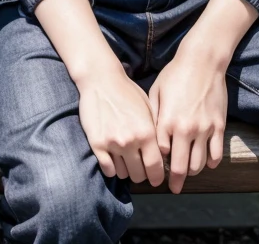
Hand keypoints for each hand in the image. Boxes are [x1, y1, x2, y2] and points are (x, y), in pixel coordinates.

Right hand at [77, 66, 164, 185]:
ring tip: (125, 161)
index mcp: (146, 132)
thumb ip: (155, 131)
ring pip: (123, 174)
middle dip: (141, 174)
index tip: (155, 179)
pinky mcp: (97, 143)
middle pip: (139, 174)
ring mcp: (112, 143)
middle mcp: (130, 141)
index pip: (155, 167)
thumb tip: (162, 153)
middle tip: (139, 168)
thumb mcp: (148, 108)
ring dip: (125, 170)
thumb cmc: (126, 91)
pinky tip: (113, 160)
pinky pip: (107, 169)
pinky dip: (111, 168)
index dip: (156, 177)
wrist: (101, 79)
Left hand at [148, 51, 227, 193]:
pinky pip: (216, 155)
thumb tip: (152, 138)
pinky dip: (211, 162)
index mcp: (166, 121)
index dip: (158, 164)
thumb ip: (153, 117)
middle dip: (176, 181)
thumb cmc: (175, 74)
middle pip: (180, 167)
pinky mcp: (219, 126)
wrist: (202, 62)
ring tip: (188, 172)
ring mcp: (204, 129)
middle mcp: (185, 129)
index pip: (161, 155)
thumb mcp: (156, 92)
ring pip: (199, 164)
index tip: (156, 170)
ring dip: (193, 171)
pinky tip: (206, 162)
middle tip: (174, 188)